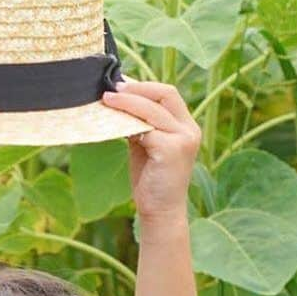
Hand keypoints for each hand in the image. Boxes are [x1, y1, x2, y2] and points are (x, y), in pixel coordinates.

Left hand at [101, 79, 201, 220]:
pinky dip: (128, 124)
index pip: (168, 93)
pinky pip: (146, 130)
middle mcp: (189, 130)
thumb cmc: (150, 178)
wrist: (159, 211)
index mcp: (186, 126)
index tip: (119, 84)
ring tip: (106, 101)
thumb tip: (118, 98)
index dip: (143, 85)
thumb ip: (139, 122)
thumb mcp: (145, 143)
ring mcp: (183, 140)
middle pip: (165, 94)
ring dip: (127, 103)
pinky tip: (114, 125)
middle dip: (136, 89)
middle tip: (111, 90)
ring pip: (152, 110)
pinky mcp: (172, 151)